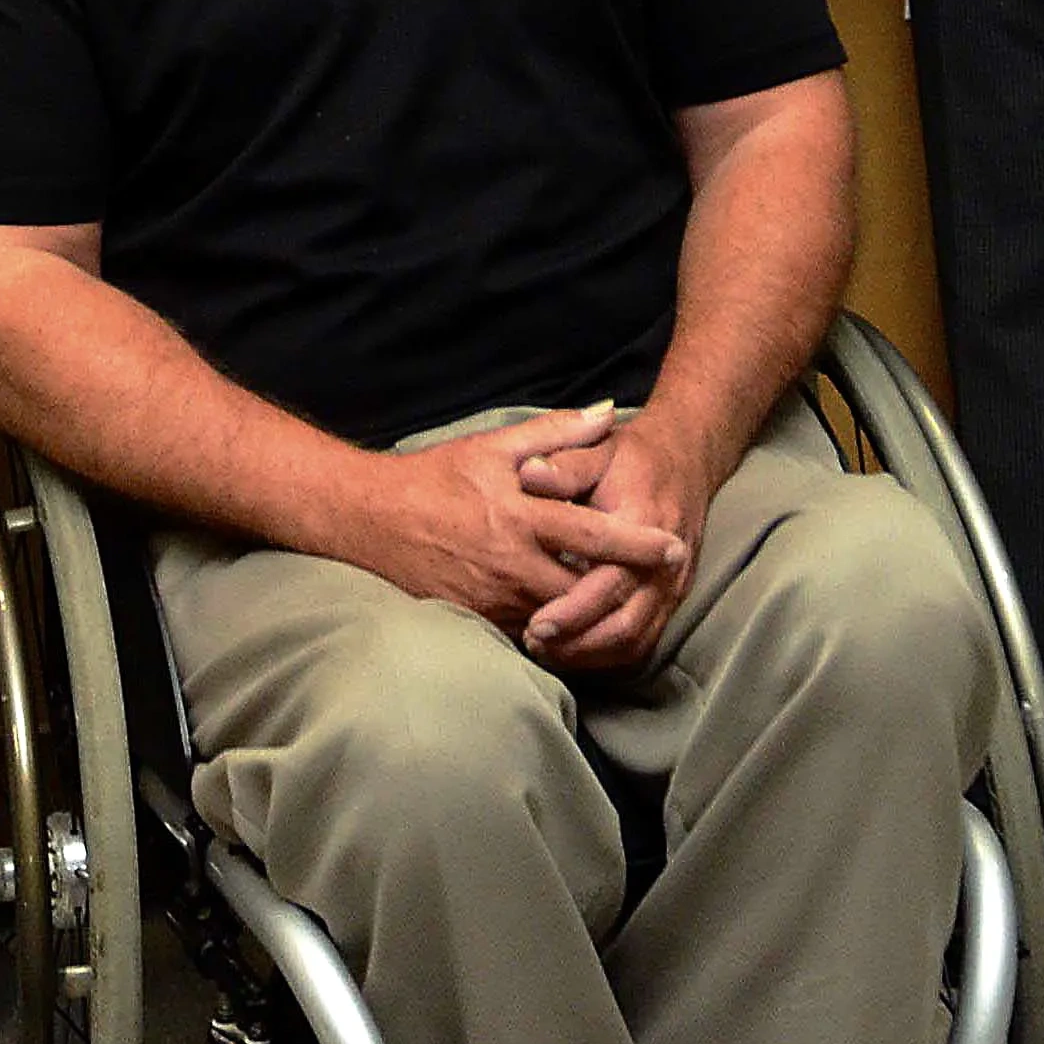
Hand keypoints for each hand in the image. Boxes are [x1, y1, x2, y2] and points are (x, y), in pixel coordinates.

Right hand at [333, 405, 688, 637]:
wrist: (369, 520)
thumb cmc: (435, 478)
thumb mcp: (494, 446)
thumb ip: (556, 432)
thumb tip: (607, 413)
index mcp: (520, 518)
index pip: (594, 537)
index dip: (638, 544)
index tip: (674, 546)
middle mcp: (510, 565)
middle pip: (585, 591)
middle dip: (621, 590)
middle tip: (658, 582)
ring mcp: (492, 600)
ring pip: (559, 616)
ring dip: (590, 610)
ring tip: (623, 599)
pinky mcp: (476, 621)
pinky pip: (527, 630)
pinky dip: (553, 622)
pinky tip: (572, 613)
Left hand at [512, 412, 714, 670]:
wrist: (685, 459)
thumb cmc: (632, 457)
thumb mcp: (597, 448)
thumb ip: (564, 465)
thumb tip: (528, 474)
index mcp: (646, 524)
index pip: (612, 581)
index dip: (574, 609)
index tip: (536, 623)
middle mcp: (666, 564)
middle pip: (626, 624)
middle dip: (578, 642)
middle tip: (533, 642)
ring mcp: (672, 586)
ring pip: (636, 641)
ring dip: (590, 654)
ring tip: (546, 651)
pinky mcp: (671, 598)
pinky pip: (644, 642)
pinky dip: (608, 655)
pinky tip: (574, 650)